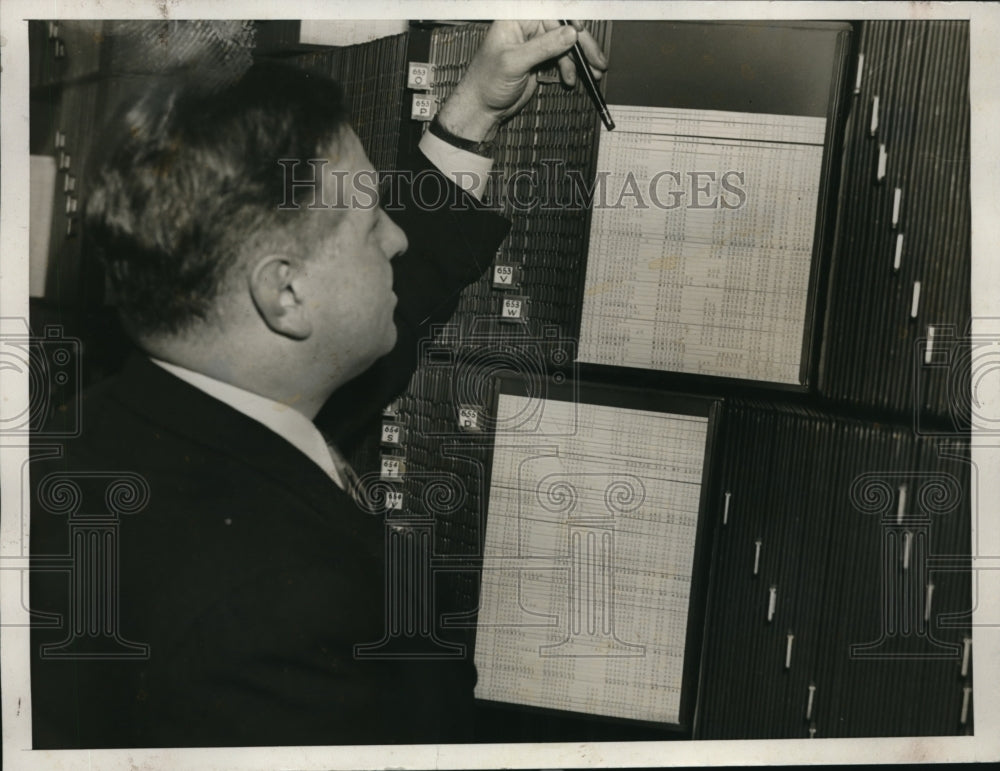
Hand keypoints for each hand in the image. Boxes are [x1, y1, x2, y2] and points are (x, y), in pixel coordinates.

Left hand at [436, 21, 608, 141]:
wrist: (482, 108)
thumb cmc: (486, 82)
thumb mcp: (514, 63)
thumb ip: (543, 47)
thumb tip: (570, 34)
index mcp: (516, 19)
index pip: (550, 12)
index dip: (569, 21)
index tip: (582, 32)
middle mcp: (527, 28)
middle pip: (563, 28)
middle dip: (582, 45)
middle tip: (597, 60)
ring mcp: (534, 44)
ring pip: (566, 44)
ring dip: (580, 60)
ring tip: (591, 74)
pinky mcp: (539, 60)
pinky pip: (562, 58)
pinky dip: (571, 68)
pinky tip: (571, 79)